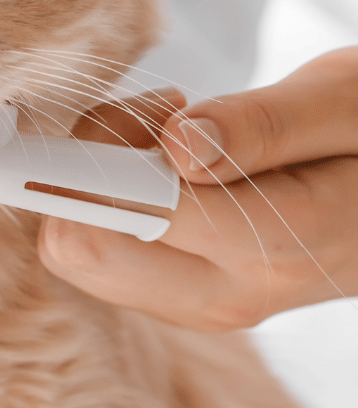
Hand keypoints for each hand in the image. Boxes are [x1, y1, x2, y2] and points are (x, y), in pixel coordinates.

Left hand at [38, 48, 357, 330]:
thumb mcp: (345, 103)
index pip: (128, 214)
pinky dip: (108, 198)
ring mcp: (196, 303)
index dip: (93, 156)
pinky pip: (98, 252)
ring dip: (96, 179)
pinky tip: (169, 162)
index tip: (134, 110)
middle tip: (159, 115)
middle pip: (78, 249)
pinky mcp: (179, 296)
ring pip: (76, 252)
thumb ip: (262, 126)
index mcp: (272, 247)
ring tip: (173, 132)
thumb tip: (177, 146)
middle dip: (88, 166)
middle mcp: (223, 293)